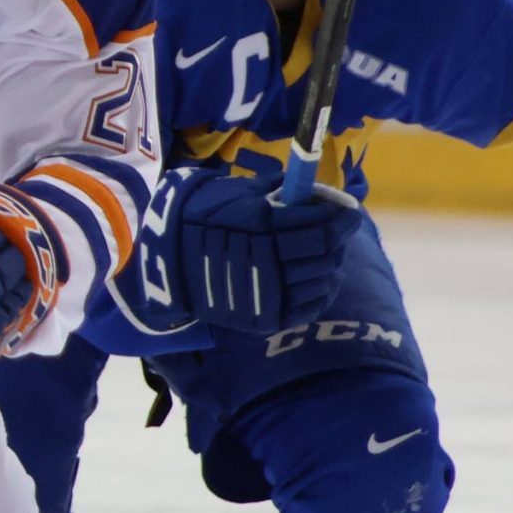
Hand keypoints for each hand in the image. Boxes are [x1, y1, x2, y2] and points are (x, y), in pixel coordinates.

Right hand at [132, 163, 361, 334]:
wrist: (163, 266)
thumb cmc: (199, 219)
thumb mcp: (234, 194)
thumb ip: (277, 192)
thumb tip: (318, 193)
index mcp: (259, 226)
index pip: (320, 224)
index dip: (341, 215)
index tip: (348, 209)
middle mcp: (266, 261)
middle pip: (324, 251)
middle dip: (338, 237)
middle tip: (339, 228)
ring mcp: (267, 294)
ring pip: (322, 279)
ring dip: (331, 263)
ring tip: (326, 253)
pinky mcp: (265, 319)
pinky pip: (310, 306)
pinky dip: (321, 290)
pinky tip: (317, 278)